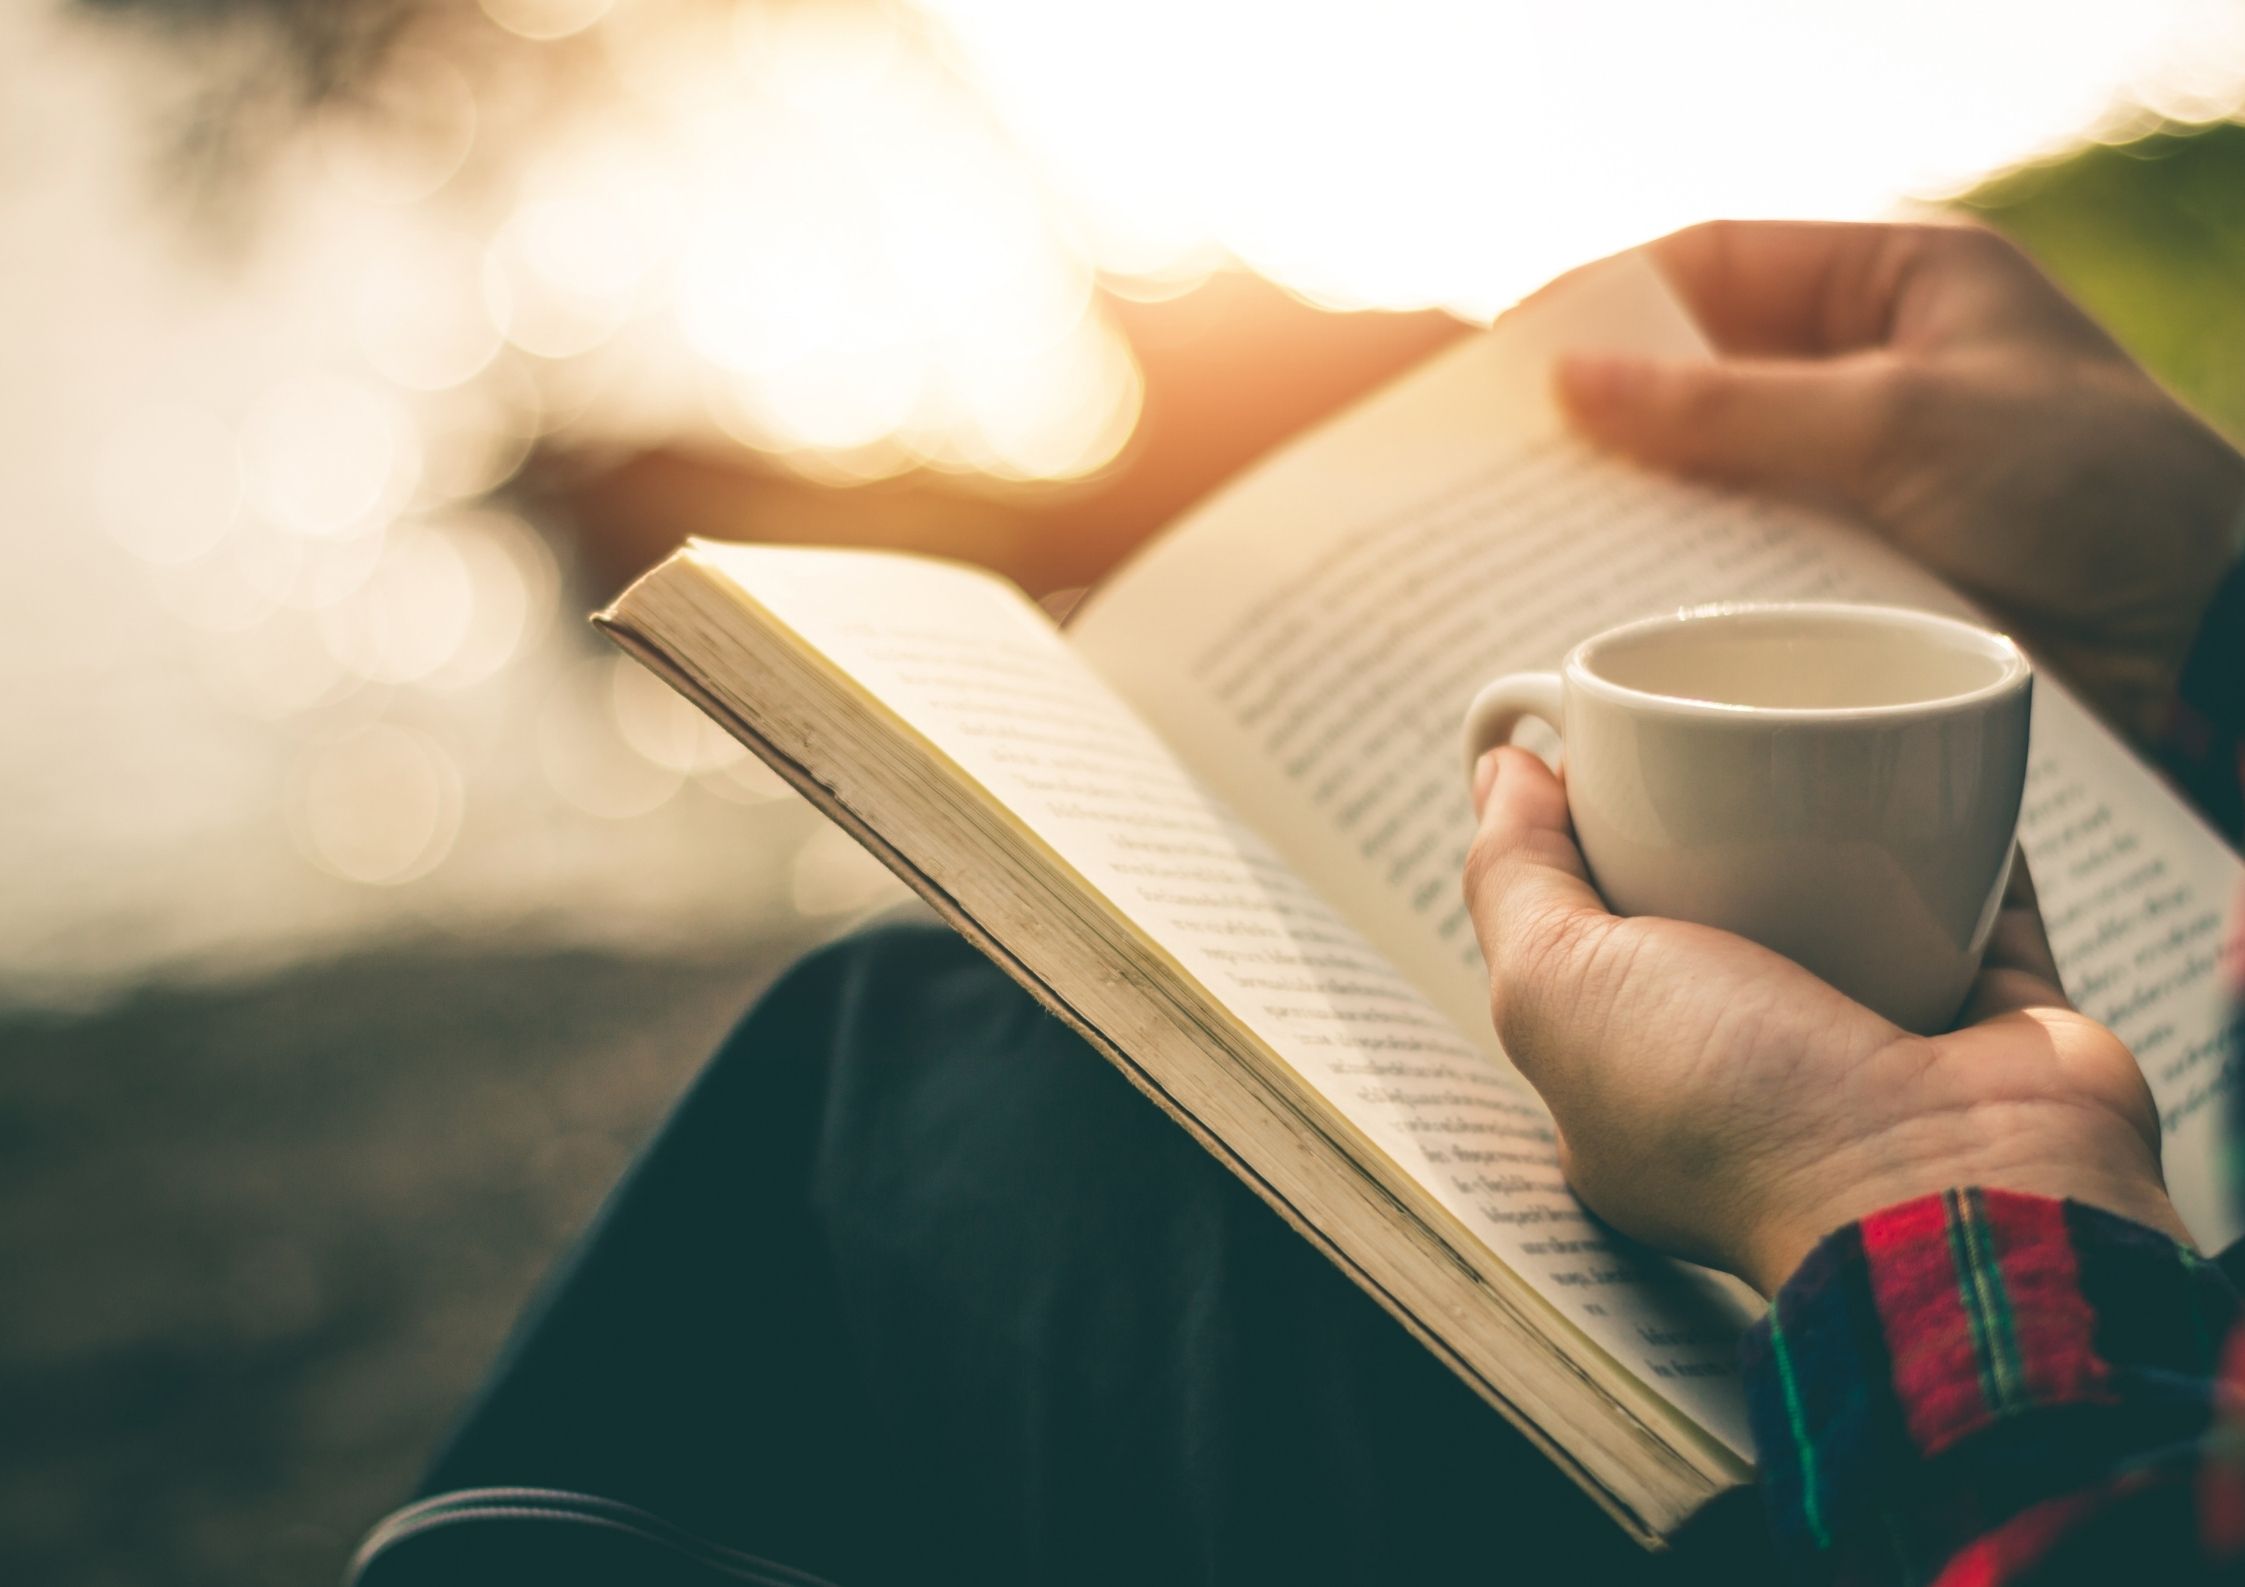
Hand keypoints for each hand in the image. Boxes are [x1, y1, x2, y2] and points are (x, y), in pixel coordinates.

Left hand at [1463, 745, 2191, 1296]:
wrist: (1950, 1191)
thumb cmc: (1737, 1109)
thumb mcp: (1559, 986)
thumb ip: (1514, 878)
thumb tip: (1497, 769)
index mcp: (1636, 1094)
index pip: (1592, 953)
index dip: (1583, 853)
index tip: (1599, 757)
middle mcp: (1753, 1082)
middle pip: (1724, 919)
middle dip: (1713, 825)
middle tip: (1713, 723)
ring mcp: (1876, 1056)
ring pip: (1853, 909)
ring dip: (1842, 824)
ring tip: (1818, 726)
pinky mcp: (1992, 1025)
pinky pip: (1981, 908)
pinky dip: (1969, 843)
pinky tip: (1943, 769)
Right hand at [1556, 220, 2244, 743]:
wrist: (2205, 640)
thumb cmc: (2092, 489)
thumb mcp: (1896, 421)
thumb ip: (1728, 409)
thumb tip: (1574, 385)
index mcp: (1896, 284)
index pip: (1714, 265)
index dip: (1606, 297)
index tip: (1513, 351)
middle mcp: (1873, 369)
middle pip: (1703, 372)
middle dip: (1609, 412)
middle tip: (1503, 461)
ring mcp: (1867, 474)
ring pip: (1719, 475)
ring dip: (1643, 505)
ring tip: (1538, 540)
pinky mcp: (1866, 571)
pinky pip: (1751, 561)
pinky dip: (1690, 578)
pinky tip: (1626, 609)